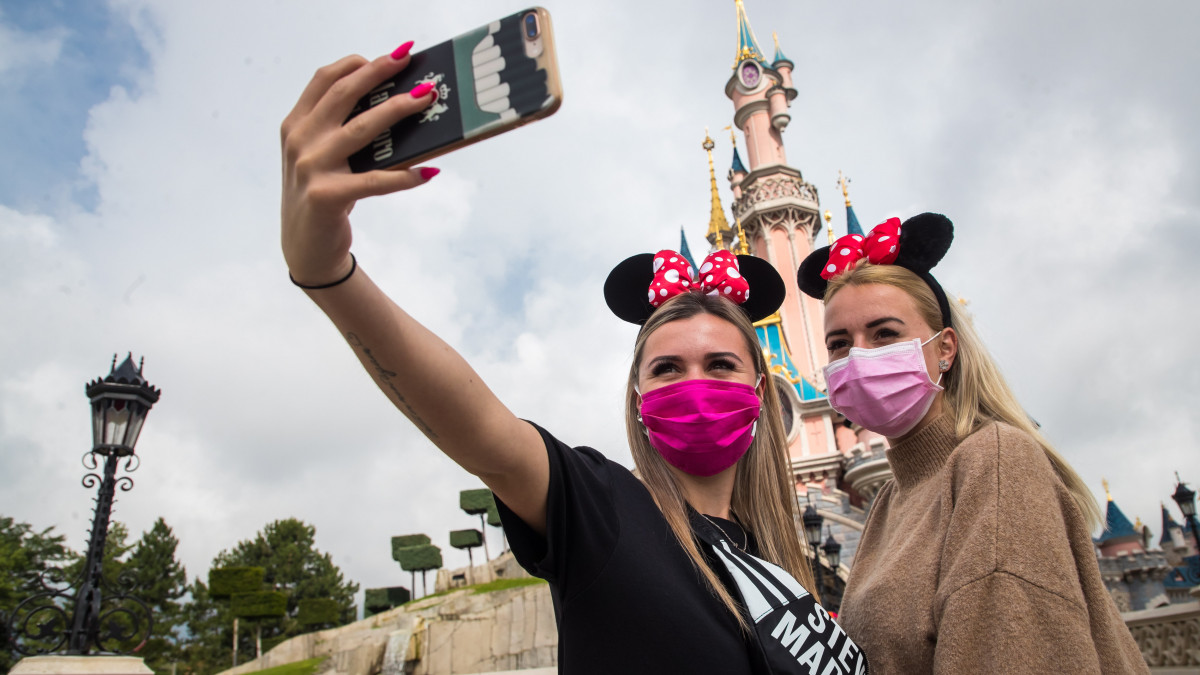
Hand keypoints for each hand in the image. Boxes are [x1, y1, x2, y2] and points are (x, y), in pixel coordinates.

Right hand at [280, 43, 438, 285]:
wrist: (306, 248)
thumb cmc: (324, 195)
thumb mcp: (324, 157)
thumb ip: (343, 130)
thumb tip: (397, 106)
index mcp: (296, 125)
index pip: (325, 80)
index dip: (356, 63)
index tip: (390, 56)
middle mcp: (299, 141)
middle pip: (343, 94)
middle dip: (380, 73)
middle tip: (411, 62)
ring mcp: (310, 167)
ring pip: (361, 129)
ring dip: (397, 109)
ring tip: (426, 99)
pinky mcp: (327, 196)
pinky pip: (375, 181)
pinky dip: (405, 176)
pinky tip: (429, 172)